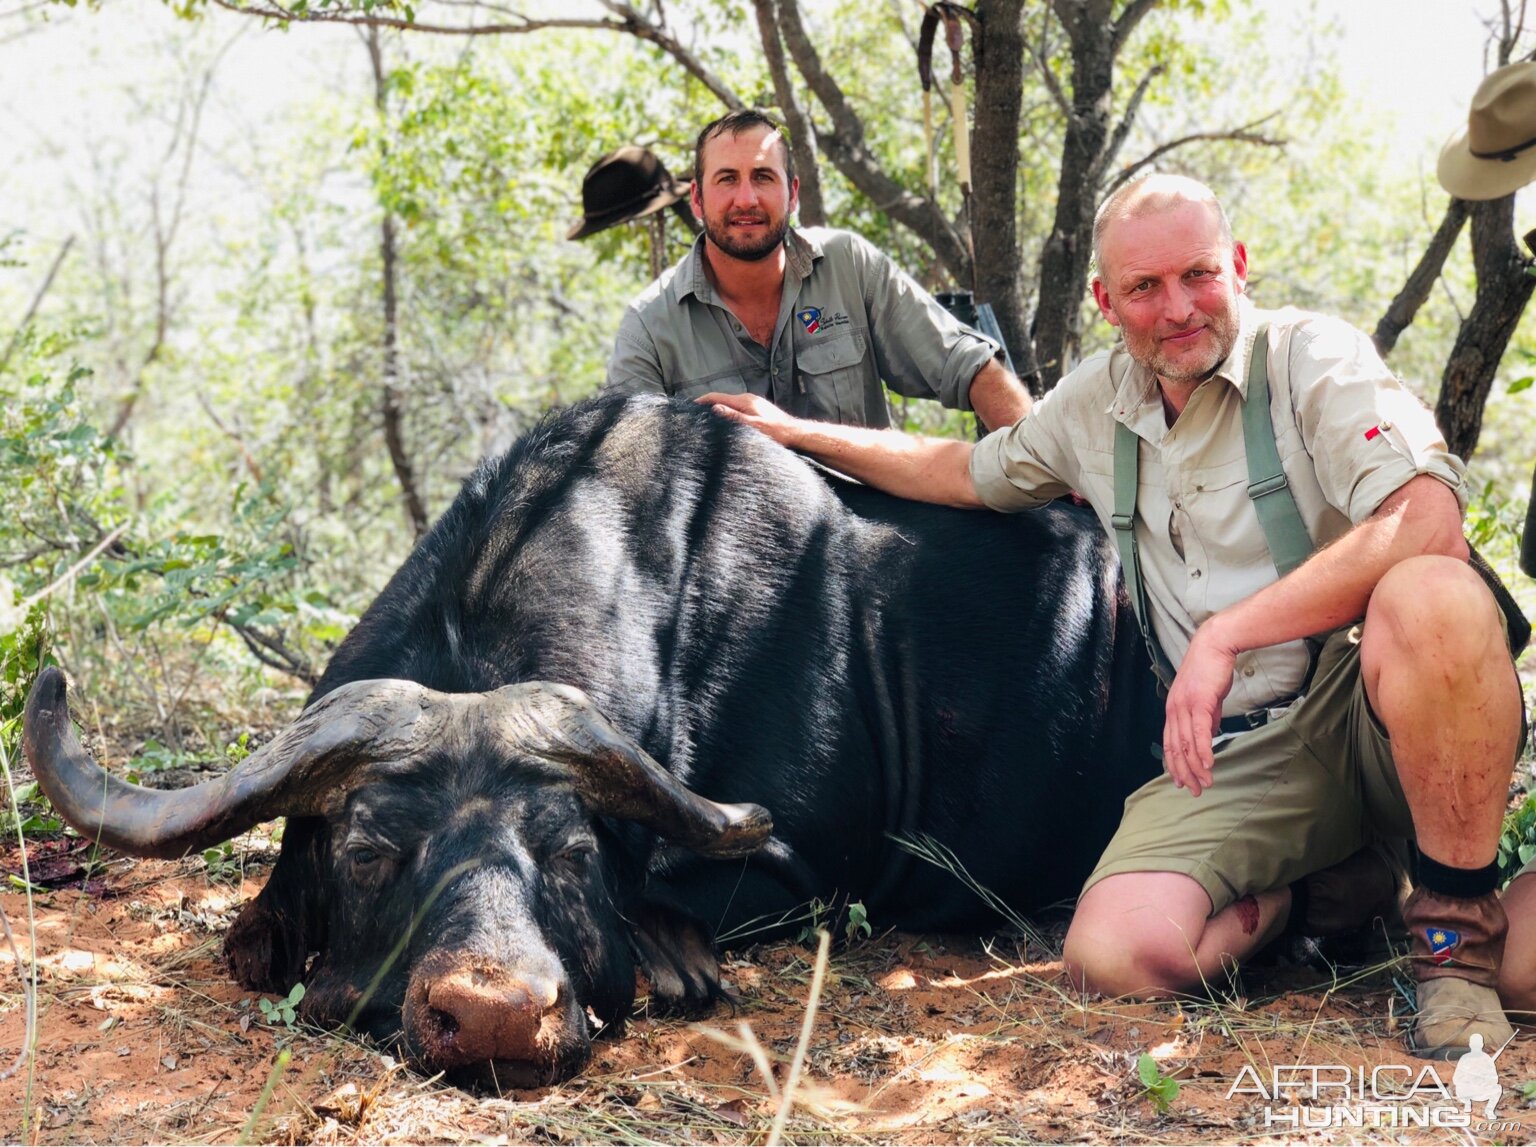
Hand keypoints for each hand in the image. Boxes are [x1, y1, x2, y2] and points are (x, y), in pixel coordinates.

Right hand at [696, 392, 798, 445]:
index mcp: (744, 401)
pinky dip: (728, 413)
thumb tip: (715, 408)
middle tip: (696, 415)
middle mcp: (747, 399)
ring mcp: (752, 403)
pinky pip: (737, 408)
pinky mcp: (756, 409)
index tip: (690, 406)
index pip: (718, 397)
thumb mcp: (754, 426)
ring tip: (708, 419)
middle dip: (708, 405)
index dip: (703, 400)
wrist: (795, 432)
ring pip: (729, 404)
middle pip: (722, 399)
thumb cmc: (777, 431)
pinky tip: (726, 422)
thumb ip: (734, 417)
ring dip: (718, 410)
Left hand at [1161, 623, 1236, 796]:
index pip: (1170, 743)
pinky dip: (1203, 751)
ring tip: (1205, 784)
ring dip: (1196, 767)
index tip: (1181, 781)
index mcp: (1173, 710)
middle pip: (1175, 748)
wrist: (1214, 646)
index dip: (1174, 764)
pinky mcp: (1199, 702)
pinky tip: (1208, 765)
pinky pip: (1199, 732)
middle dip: (1184, 773)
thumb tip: (1209, 734)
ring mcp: (1184, 706)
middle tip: (1194, 790)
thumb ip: (1205, 717)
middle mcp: (1174, 710)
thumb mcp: (1205, 699)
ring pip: (1186, 744)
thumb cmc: (1211, 671)